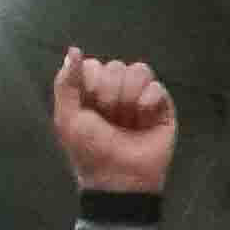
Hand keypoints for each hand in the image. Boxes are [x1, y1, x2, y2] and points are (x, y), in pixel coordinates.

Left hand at [50, 52, 172, 196]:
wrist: (120, 179)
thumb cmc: (91, 151)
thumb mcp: (67, 118)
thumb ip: (66, 83)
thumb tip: (74, 50)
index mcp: (92, 92)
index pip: (94, 65)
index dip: (92, 83)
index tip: (90, 106)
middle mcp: (117, 91)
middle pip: (116, 66)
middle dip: (110, 93)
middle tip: (110, 117)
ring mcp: (141, 98)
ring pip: (139, 70)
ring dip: (129, 95)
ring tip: (128, 118)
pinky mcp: (163, 107)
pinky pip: (158, 87)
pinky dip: (149, 101)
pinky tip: (145, 118)